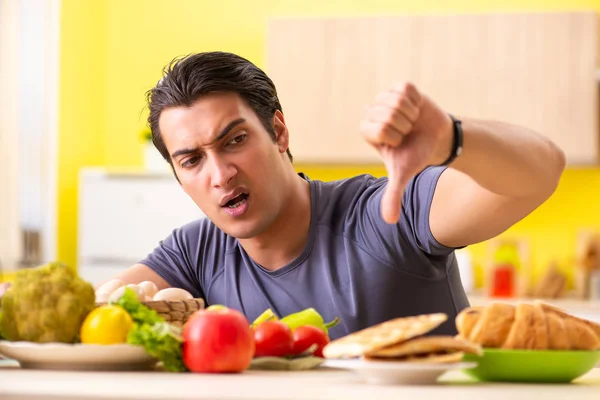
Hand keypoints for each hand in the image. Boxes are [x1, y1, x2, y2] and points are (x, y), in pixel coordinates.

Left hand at [360, 82, 453, 223]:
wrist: (436, 140)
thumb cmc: (415, 156)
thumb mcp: (403, 175)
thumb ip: (393, 195)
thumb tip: (389, 221)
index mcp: (367, 130)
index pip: (378, 128)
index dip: (394, 136)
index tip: (399, 142)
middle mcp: (372, 112)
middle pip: (388, 113)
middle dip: (404, 125)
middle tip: (407, 132)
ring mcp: (385, 97)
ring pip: (396, 100)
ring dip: (410, 113)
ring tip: (412, 122)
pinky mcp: (400, 87)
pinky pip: (406, 89)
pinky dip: (416, 101)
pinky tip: (416, 109)